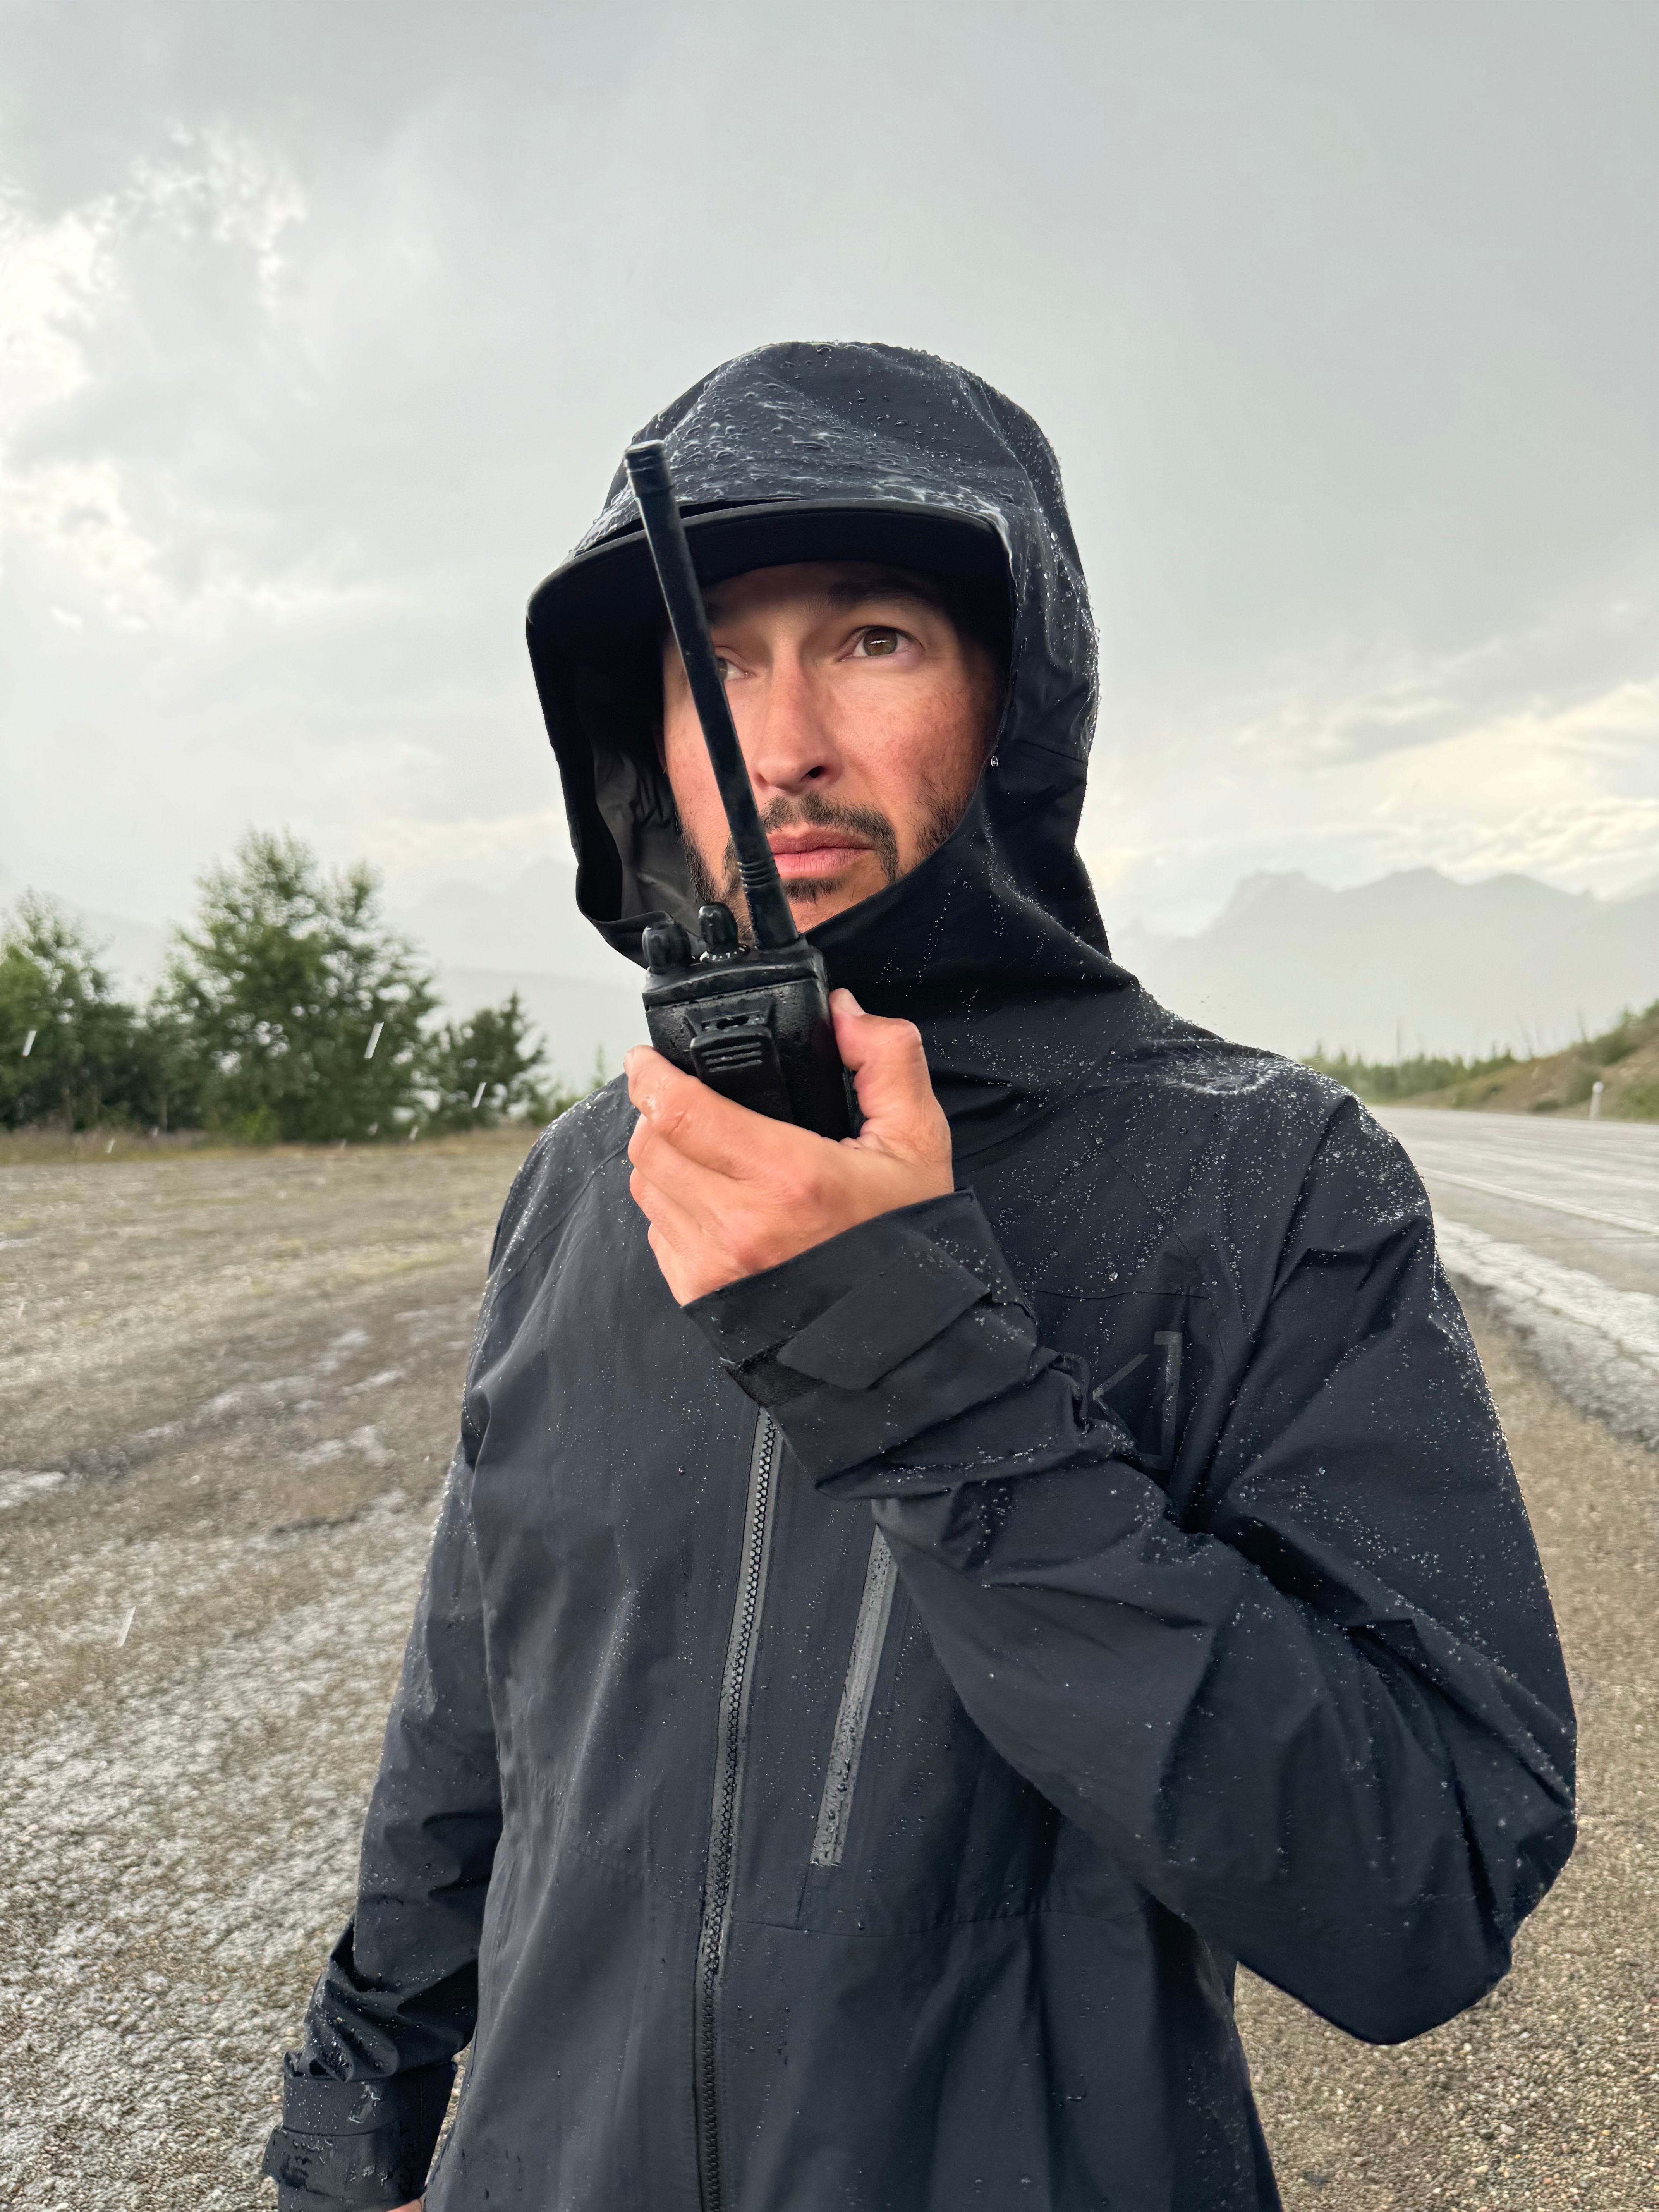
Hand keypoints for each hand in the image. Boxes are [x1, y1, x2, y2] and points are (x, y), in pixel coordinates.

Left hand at [626, 989, 952, 1304]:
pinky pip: (656, 1230)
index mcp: (789, 1177)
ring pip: (646, 1184)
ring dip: (664, 1157)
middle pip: (651, 1142)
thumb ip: (885, 1061)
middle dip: (658, 1111)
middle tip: (683, 1100)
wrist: (901, 1337)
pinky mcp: (699, 1294)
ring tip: (703, 1150)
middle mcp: (739, 1223)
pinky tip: (714, 1200)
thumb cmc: (906, 1241)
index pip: (679, 1110)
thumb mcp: (917, 1142)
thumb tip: (844, 1012)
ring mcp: (713, 1264)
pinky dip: (672, 1206)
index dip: (650, 1075)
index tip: (646, 1058)